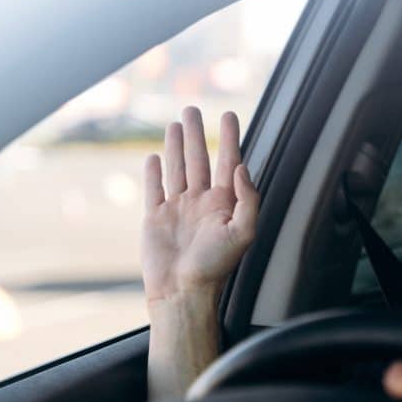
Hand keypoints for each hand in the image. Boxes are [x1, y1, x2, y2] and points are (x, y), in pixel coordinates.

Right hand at [141, 106, 258, 305]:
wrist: (182, 292)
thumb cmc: (215, 267)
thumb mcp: (243, 232)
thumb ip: (248, 198)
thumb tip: (241, 167)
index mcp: (224, 204)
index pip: (228, 162)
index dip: (229, 138)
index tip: (228, 114)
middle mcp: (201, 203)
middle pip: (199, 159)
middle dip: (197, 134)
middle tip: (192, 109)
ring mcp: (177, 209)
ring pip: (177, 169)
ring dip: (176, 145)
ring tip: (175, 123)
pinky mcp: (155, 218)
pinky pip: (154, 189)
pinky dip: (153, 172)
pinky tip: (155, 156)